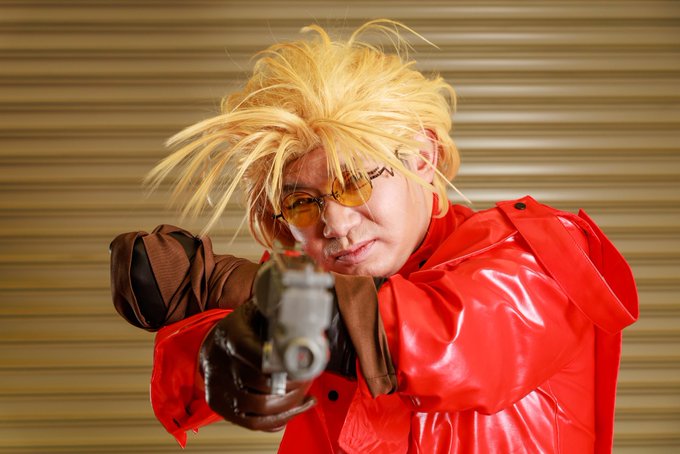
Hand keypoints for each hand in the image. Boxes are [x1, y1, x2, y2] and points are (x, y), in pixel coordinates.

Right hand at [199, 300, 315, 431]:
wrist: (211, 346)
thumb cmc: (241, 329)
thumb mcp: (257, 312)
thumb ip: (281, 318)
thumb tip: (314, 332)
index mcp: (232, 336)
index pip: (260, 357)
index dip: (286, 365)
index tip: (305, 366)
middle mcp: (222, 364)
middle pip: (263, 384)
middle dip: (293, 385)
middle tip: (309, 379)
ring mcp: (219, 388)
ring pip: (260, 407)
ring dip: (289, 404)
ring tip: (306, 396)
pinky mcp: (221, 406)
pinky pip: (254, 423)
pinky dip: (279, 419)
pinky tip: (293, 409)